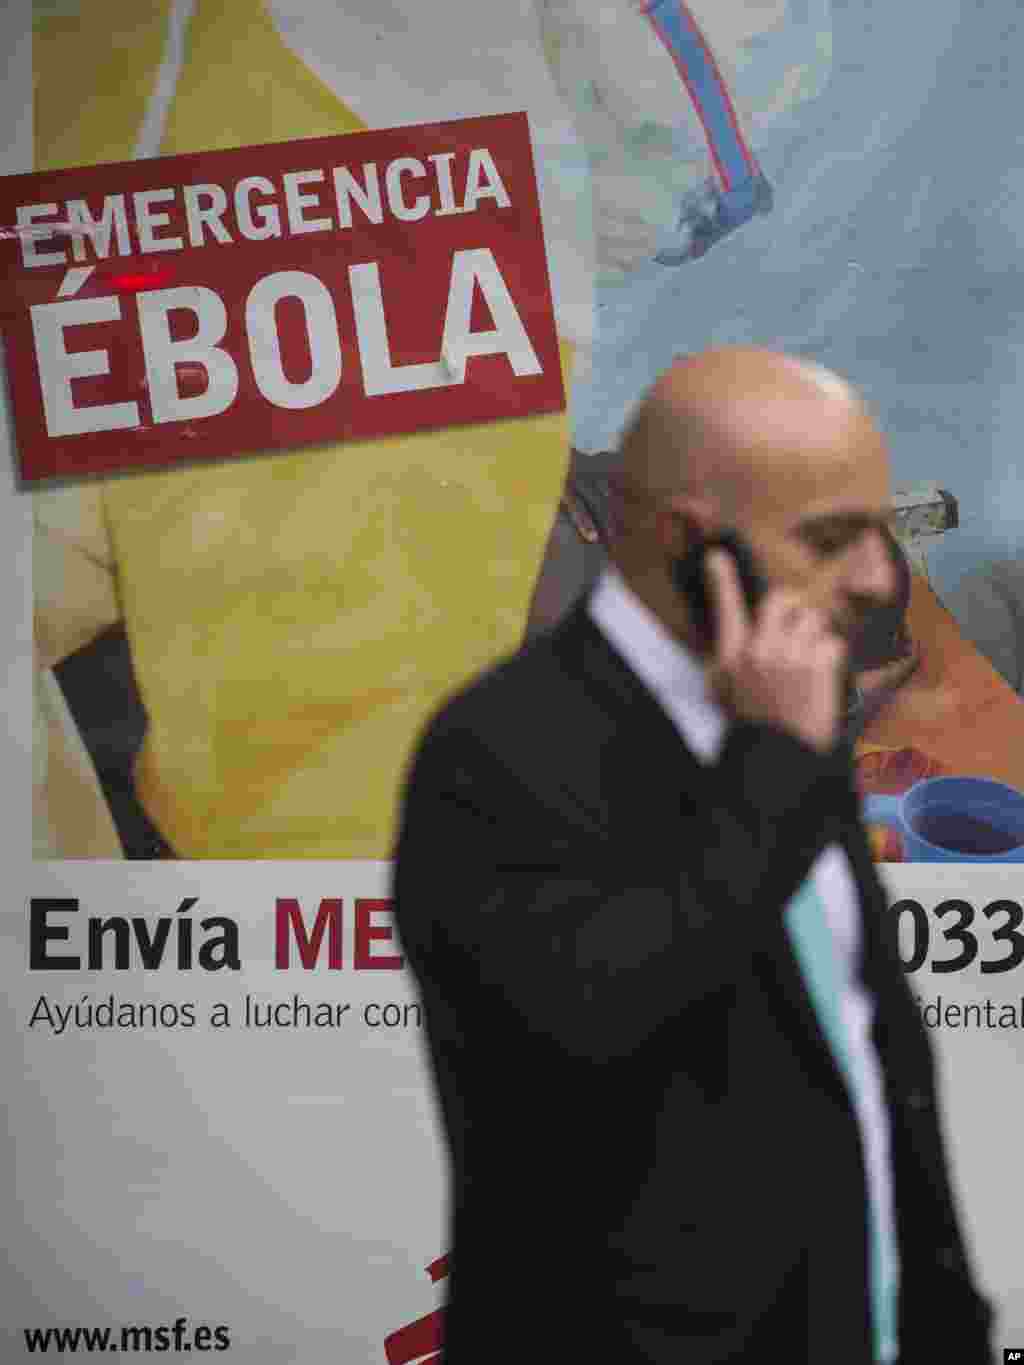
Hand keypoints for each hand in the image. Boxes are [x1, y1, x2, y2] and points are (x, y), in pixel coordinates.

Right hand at [704, 548, 846, 752]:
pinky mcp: (817, 665)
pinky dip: (832, 658)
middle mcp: (758, 649)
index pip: (725, 609)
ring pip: (813, 620)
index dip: (721, 581)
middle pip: (781, 600)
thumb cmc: (752, 724)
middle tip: (797, 627)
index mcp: (732, 655)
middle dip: (794, 609)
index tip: (716, 555)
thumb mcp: (726, 691)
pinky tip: (822, 678)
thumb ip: (730, 659)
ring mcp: (789, 655)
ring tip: (810, 663)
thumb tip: (738, 638)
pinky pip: (832, 642)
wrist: (777, 755)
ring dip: (816, 636)